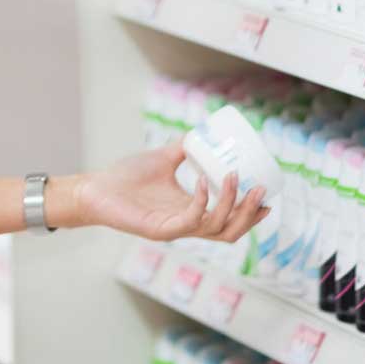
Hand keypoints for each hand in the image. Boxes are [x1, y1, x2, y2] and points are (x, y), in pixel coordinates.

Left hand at [72, 143, 268, 243]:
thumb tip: (202, 132)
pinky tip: (204, 181)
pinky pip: (190, 220)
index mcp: (191, 212)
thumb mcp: (162, 159)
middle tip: (260, 188)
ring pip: (215, 228)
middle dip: (250, 213)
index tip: (269, 197)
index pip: (229, 222)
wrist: (95, 187)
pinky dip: (202, 201)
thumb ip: (182, 150)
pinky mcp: (160, 230)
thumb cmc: (125, 177)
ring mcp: (174, 229)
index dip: (252, 215)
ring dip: (230, 204)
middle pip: (230, 231)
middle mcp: (186, 224)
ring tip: (235, 178)